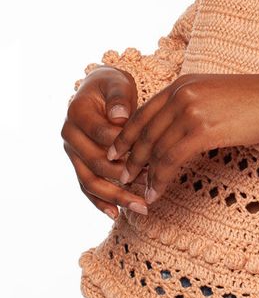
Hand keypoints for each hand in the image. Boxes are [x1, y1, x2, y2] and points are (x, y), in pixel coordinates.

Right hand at [61, 67, 150, 219]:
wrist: (100, 91)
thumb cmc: (113, 87)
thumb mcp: (117, 84)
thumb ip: (119, 98)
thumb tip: (120, 117)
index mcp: (77, 113)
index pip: (102, 134)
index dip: (125, 146)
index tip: (150, 156)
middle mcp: (70, 135)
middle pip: (95, 163)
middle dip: (123, 178)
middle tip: (149, 186)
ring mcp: (73, 152)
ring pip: (90, 181)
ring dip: (115, 196)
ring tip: (140, 207)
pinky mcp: (79, 164)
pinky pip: (87, 187)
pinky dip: (100, 202)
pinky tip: (117, 214)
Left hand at [107, 73, 258, 205]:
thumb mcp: (218, 95)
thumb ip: (194, 105)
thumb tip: (179, 128)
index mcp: (183, 83)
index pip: (143, 112)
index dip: (127, 136)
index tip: (117, 153)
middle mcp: (182, 93)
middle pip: (144, 131)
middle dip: (129, 158)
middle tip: (120, 179)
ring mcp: (191, 111)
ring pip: (155, 148)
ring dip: (143, 174)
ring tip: (138, 192)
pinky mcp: (202, 130)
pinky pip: (171, 160)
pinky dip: (160, 179)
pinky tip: (156, 193)